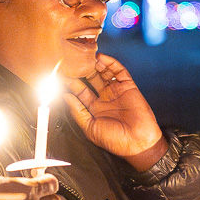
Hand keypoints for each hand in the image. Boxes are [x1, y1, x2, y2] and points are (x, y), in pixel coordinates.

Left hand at [63, 54, 166, 169]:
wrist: (137, 143)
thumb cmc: (114, 140)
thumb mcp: (90, 128)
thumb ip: (78, 111)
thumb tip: (66, 96)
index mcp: (94, 109)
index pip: (81, 91)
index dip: (72, 82)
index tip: (63, 74)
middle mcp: (105, 98)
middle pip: (92, 79)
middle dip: (83, 70)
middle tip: (74, 61)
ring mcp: (117, 92)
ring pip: (104, 73)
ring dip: (95, 64)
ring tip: (86, 57)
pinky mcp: (128, 87)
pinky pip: (119, 72)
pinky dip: (111, 63)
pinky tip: (101, 58)